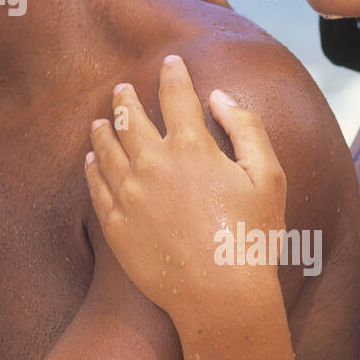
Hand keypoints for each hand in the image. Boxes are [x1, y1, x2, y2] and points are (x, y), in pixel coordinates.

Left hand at [84, 54, 285, 328]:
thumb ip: (245, 128)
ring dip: (103, 130)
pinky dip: (93, 168)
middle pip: (130, 118)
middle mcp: (152, 163)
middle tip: (122, 90)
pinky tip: (91, 161)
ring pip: (106, 149)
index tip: (171, 64)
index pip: (176, 96)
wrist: (220, 295)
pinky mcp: (115, 224)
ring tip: (100, 121)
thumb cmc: (251, 236)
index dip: (174, 75)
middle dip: (126, 99)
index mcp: (191, 146)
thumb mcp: (268, 176)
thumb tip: (218, 97)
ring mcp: (129, 194)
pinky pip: (97, 187)